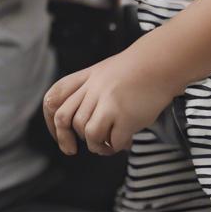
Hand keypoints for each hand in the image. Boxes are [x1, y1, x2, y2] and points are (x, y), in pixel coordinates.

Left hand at [42, 48, 173, 156]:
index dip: (50, 121)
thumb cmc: (135, 71)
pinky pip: (112, 141)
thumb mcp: (103, 73)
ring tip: (108, 143)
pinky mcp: (125, 116)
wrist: (160, 62)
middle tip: (74, 149)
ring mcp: (108, 102)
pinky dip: (116, 146)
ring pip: (87, 134)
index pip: (54, 98)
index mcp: (85, 78)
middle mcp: (93, 89)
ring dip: (96, 145)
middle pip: (65, 119)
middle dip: (66, 139)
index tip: (59, 135)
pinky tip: (125, 141)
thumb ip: (87, 92)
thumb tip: (77, 126)